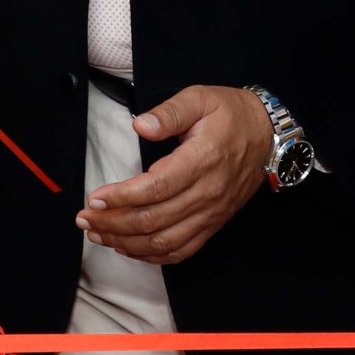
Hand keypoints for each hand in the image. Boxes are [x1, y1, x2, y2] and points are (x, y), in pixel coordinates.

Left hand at [77, 85, 273, 264]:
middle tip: (84, 219)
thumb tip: (140, 126)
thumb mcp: (200, 98)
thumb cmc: (231, 114)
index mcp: (202, 160)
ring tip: (99, 235)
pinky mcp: (214, 223)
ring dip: (127, 243)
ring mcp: (211, 213)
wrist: (270, 136)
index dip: (122, 197)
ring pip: (164, 241)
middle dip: (113, 223)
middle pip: (154, 220)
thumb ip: (169, 112)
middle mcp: (207, 193)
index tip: (95, 198)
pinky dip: (153, 255)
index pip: (155, 188)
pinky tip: (129, 247)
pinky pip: (182, 250)